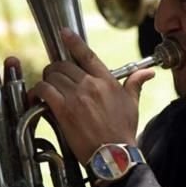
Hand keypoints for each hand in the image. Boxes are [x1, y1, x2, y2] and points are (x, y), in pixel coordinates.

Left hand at [33, 28, 153, 162]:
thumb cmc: (124, 130)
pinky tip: (36, 98)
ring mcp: (76, 96)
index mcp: (107, 80)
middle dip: (56, 69)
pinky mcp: (64, 110)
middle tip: (55, 78)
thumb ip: (136, 84)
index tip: (63, 32)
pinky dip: (37, 92)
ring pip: (52, 75)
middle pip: (63, 64)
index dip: (73, 41)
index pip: (87, 54)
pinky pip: (43, 90)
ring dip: (46, 80)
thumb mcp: (133, 104)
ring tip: (48, 89)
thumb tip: (149, 73)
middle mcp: (90, 84)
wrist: (114, 154)